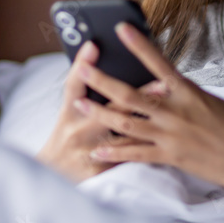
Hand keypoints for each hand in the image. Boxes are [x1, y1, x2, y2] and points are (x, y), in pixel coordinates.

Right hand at [34, 40, 156, 183]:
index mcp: (69, 113)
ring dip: (150, 118)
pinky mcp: (100, 169)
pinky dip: (146, 145)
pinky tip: (164, 137)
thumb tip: (95, 53)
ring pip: (126, 132)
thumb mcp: (68, 113)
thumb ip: (82, 88)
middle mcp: (78, 129)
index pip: (74, 84)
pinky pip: (128, 156)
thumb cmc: (64, 138)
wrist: (52, 177)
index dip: (83, 64)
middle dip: (138, 94)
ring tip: (171, 107)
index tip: (94, 45)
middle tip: (160, 83)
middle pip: (110, 107)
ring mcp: (89, 150)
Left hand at [70, 21, 223, 197]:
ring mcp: (170, 135)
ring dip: (99, 114)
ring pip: (125, 123)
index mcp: (188, 92)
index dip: (138, 45)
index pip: (159, 63)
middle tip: (81, 69)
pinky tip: (98, 150)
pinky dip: (114, 152)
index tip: (120, 28)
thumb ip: (183, 94)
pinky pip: (135, 154)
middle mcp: (175, 111)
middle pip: (129, 94)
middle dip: (102, 81)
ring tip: (79, 106)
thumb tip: (161, 87)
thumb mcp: (212, 101)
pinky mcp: (170, 157)